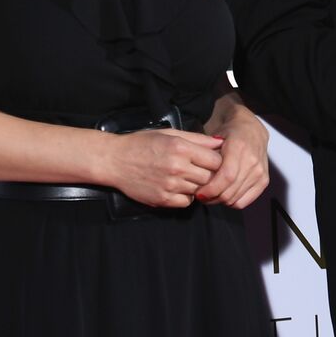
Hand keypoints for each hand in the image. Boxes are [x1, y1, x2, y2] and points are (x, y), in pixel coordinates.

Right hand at [103, 129, 223, 208]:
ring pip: (200, 190)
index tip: (211, 160)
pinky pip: (187, 202)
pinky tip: (179, 187)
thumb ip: (197, 139)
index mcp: (181, 148)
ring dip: (198, 185)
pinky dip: (186, 196)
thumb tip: (220, 142)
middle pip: (210, 177)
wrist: (115, 160)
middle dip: (210, 174)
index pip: (216, 160)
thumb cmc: (142, 143)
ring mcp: (170, 185)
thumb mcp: (170, 134)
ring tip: (187, 177)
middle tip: (201, 170)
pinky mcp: (162, 199)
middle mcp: (177, 167)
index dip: (217, 160)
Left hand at [195, 103, 269, 208]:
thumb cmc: (229, 133)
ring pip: (236, 199)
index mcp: (239, 147)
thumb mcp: (213, 138)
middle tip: (202, 196)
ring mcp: (260, 172)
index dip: (211, 189)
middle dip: (212, 198)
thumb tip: (194, 179)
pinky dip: (232, 202)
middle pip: (230, 191)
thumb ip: (206, 157)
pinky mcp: (264, 181)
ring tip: (211, 194)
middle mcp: (253, 160)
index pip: (227, 176)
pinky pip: (244, 202)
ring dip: (220, 201)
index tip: (199, 193)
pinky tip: (224, 194)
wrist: (251, 129)